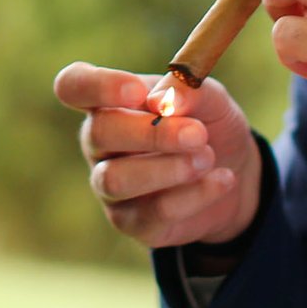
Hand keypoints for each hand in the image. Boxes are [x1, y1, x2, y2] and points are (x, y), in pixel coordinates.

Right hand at [54, 62, 259, 247]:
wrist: (232, 173)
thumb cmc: (208, 125)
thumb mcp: (211, 99)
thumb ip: (190, 91)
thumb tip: (164, 100)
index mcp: (108, 101)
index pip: (74, 85)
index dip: (97, 86)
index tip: (138, 92)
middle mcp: (99, 142)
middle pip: (98, 132)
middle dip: (151, 133)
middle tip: (197, 134)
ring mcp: (109, 184)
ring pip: (115, 179)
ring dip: (168, 168)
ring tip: (207, 158)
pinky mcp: (131, 222)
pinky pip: (154, 211)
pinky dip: (195, 194)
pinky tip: (222, 180)